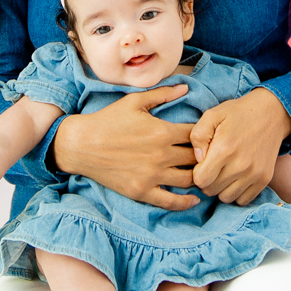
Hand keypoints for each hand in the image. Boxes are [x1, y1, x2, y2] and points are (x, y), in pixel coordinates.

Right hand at [53, 85, 197, 210]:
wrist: (81, 144)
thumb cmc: (108, 120)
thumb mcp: (134, 101)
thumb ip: (162, 94)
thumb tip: (186, 88)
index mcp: (162, 131)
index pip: (197, 135)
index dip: (206, 135)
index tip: (207, 136)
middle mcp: (161, 155)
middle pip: (197, 158)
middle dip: (205, 156)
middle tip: (209, 156)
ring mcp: (152, 176)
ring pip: (189, 180)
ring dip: (198, 177)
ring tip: (202, 174)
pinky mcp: (141, 192)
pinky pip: (170, 202)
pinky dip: (186, 202)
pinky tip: (194, 199)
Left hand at [191, 87, 290, 205]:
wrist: (271, 113)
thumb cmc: (238, 113)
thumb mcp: (212, 115)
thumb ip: (198, 136)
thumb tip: (198, 159)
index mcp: (224, 149)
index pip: (200, 180)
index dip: (197, 173)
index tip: (202, 163)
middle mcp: (240, 166)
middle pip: (211, 190)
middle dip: (207, 181)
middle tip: (213, 166)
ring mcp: (254, 174)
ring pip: (226, 198)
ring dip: (221, 188)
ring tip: (224, 172)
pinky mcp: (264, 179)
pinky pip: (243, 200)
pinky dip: (236, 192)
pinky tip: (236, 178)